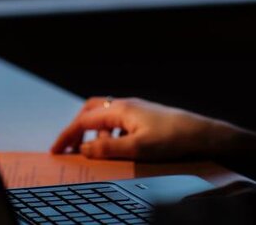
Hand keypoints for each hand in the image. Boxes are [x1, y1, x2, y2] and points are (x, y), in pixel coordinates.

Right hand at [49, 97, 226, 160]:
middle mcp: (125, 105)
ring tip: (90, 150)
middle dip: (76, 128)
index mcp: (120, 110)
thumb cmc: (171, 138)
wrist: (199, 133)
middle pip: (90, 111)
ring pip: (104, 116)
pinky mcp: (143, 116)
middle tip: (68, 147)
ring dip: (93, 132)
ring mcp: (135, 109)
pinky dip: (108, 133)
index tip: (56, 150)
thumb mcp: (136, 148)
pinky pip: (117, 121)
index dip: (67, 136)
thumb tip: (84, 149)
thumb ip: (108, 148)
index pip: (84, 121)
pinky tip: (114, 146)